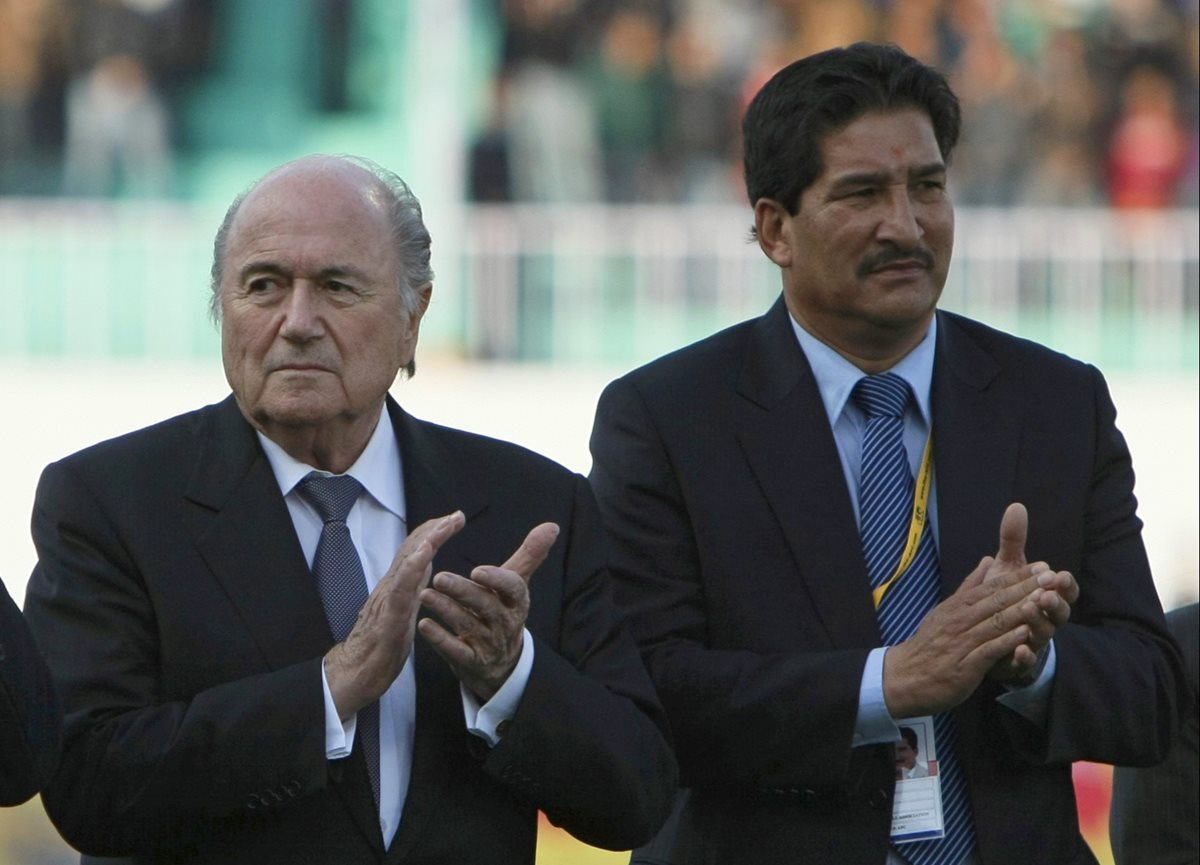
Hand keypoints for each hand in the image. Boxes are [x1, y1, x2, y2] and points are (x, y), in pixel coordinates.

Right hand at [324, 511, 465, 720]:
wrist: (356, 673)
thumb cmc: (379, 647)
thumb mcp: (404, 612)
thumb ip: (412, 589)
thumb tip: (425, 569)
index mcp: (399, 586)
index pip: (417, 552)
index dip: (434, 533)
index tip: (454, 520)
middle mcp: (392, 586)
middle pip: (413, 549)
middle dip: (436, 528)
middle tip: (457, 515)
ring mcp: (389, 598)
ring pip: (408, 562)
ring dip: (428, 540)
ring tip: (445, 524)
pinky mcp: (389, 615)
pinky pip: (401, 587)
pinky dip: (413, 566)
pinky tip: (426, 553)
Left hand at [418, 522, 559, 700]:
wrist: (502, 664)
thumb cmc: (504, 612)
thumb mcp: (517, 586)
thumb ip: (530, 555)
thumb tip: (552, 525)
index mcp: (517, 602)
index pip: (513, 589)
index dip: (497, 580)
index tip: (477, 570)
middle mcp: (505, 623)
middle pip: (486, 606)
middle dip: (463, 592)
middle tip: (439, 577)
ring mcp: (488, 645)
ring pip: (467, 625)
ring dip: (445, 609)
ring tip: (425, 594)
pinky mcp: (471, 662)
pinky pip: (455, 651)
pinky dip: (439, 639)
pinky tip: (424, 624)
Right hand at [882, 554, 1047, 717]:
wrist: (906, 676)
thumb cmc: (931, 643)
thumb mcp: (947, 609)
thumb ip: (970, 587)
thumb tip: (987, 561)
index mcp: (958, 606)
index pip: (992, 586)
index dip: (1019, 576)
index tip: (1043, 566)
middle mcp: (961, 620)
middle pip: (998, 601)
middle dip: (1026, 587)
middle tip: (1052, 576)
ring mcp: (962, 642)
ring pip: (995, 622)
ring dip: (1021, 610)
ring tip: (1044, 600)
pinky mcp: (965, 665)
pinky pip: (989, 650)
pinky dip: (1007, 641)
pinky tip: (1025, 635)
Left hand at [982, 503, 1078, 683]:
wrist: (992, 635)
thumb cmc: (1007, 598)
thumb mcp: (1008, 568)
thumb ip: (1013, 541)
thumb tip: (1016, 506)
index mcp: (1048, 596)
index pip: (1064, 589)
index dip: (1064, 584)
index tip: (1059, 575)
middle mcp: (1046, 619)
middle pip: (1059, 612)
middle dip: (1054, 603)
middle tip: (1045, 594)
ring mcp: (1035, 640)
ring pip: (1044, 634)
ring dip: (1039, 623)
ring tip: (1029, 611)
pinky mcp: (1020, 660)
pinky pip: (1026, 661)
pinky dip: (1025, 655)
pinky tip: (1020, 649)